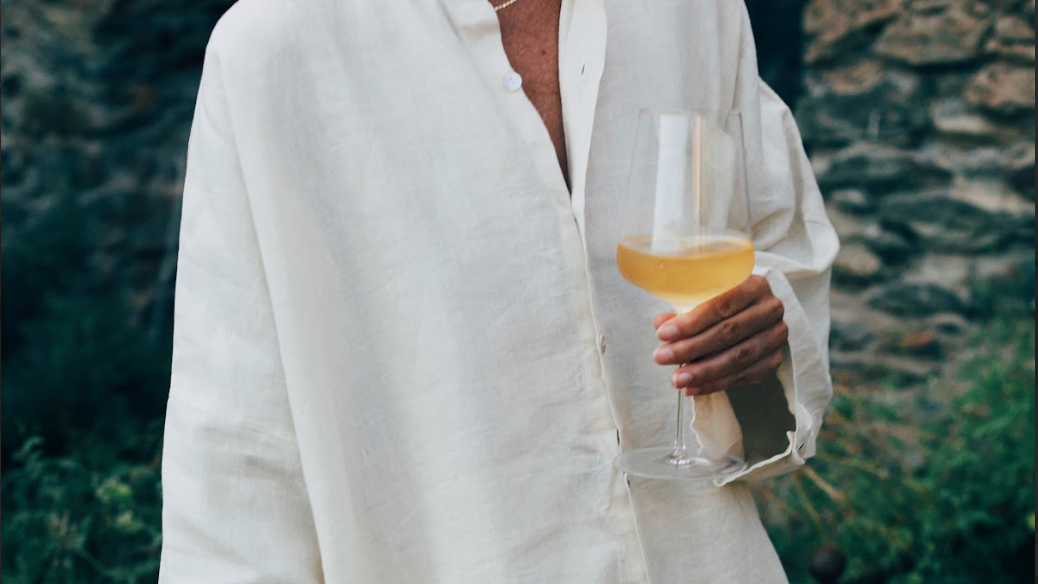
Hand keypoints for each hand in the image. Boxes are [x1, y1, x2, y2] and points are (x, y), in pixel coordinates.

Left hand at [651, 275, 787, 395]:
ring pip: (738, 358)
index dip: (691, 322)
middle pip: (729, 332)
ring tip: (676, 379)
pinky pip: (744, 376)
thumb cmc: (720, 302)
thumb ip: (683, 308)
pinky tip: (692, 388)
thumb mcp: (702, 297)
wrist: (750, 313)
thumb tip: (660, 322)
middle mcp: (770, 309)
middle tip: (661, 358)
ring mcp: (776, 336)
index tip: (662, 334)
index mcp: (754, 285)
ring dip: (703, 371)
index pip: (721, 304)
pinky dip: (716, 384)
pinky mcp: (774, 360)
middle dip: (691, 348)